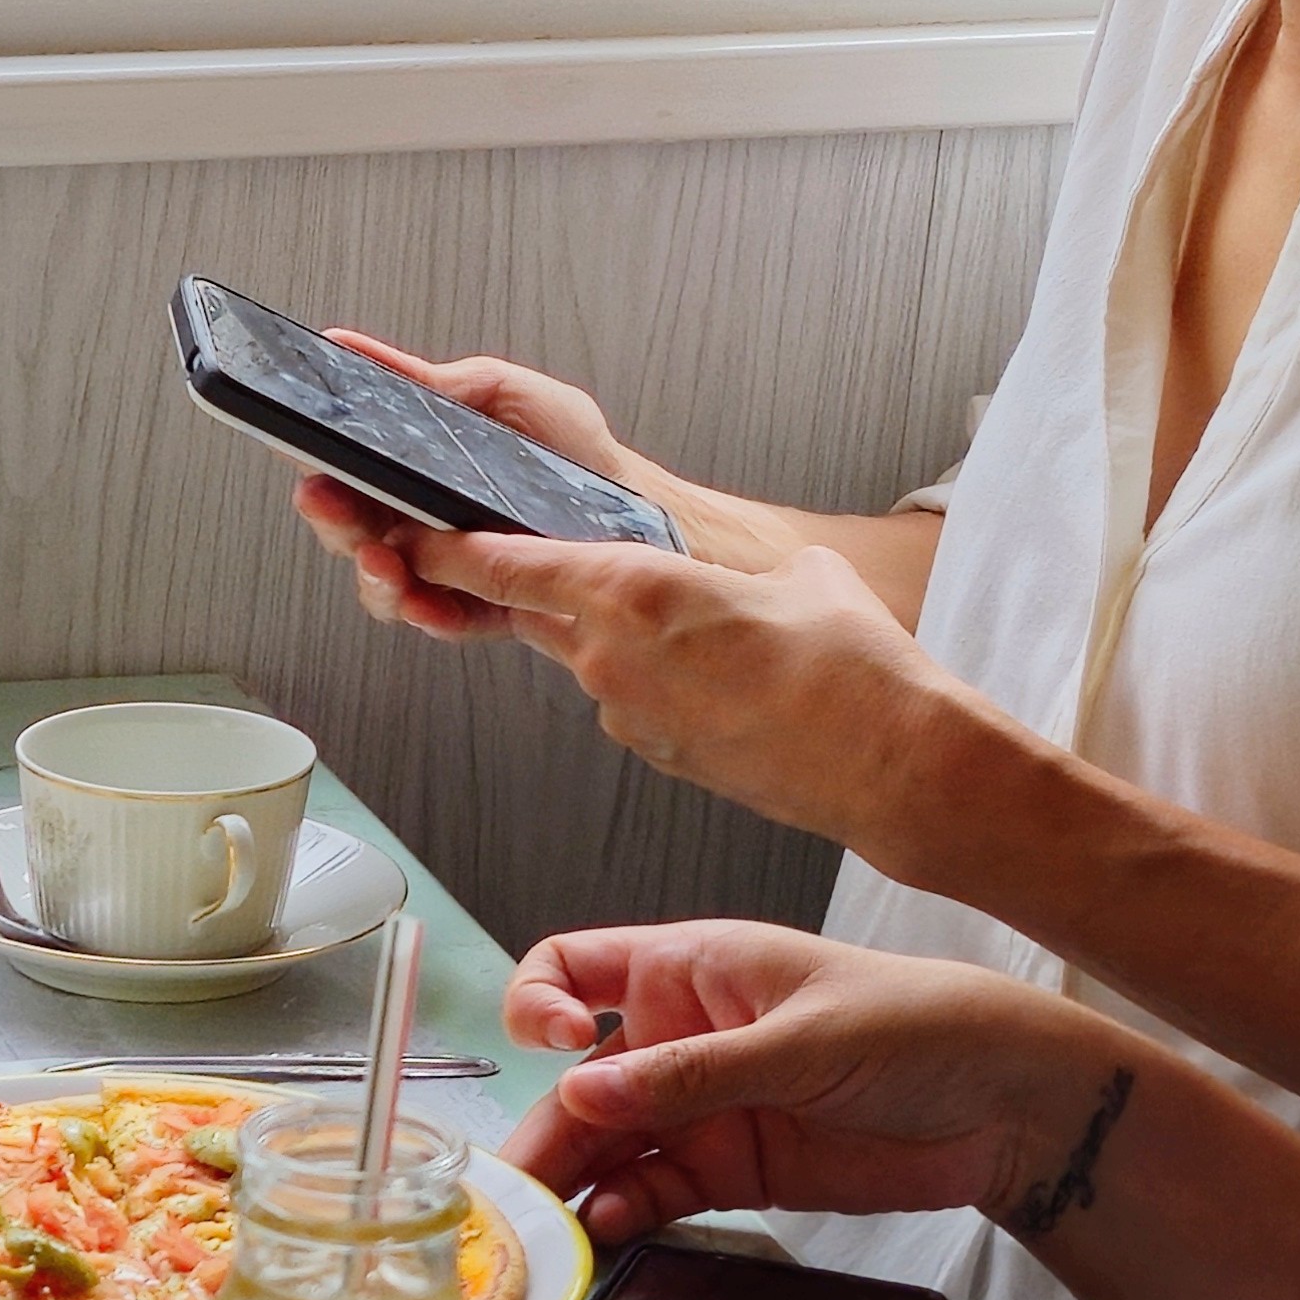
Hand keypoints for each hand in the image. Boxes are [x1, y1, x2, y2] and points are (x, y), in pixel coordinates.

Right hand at [290, 335, 678, 646]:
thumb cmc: (572, 449)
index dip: (320, 471)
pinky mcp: (483, 607)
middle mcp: (421, 523)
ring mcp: (449, 568)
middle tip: (331, 504)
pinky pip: (441, 619)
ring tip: (382, 559)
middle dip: (332, 521)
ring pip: (383, 583)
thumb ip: (427, 382)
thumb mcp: (498, 393)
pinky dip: (428, 613)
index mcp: (415, 470)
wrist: (638, 505)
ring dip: (373, 575)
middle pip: (351, 531)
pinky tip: (425, 601)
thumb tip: (349, 345)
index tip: (310, 463)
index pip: (347, 474)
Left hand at [401, 526, 963, 849]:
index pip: (502, 564)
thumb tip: (736, 581)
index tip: (408, 535)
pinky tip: (719, 684)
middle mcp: (609, 656)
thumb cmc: (853, 665)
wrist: (891, 764)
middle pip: (540, 611)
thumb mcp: (796, 573)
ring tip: (706, 638)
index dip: (447, 548)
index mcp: (631, 590)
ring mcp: (626, 713)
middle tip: (575, 571)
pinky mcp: (654, 754)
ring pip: (591, 658)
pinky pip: (630, 701)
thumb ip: (734, 566)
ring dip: (620, 642)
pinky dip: (654, 685)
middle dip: (540, 590)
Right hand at [503, 918, 1116, 1246]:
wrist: (1007, 1106)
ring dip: (573, 1184)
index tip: (560, 1044)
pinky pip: (655, 1194)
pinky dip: (625, 1215)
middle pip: (579, 1082)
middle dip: (545, 1129)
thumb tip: (581, 1093)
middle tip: (512, 1190)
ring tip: (545, 1229)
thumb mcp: (800, 1040)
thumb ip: (692, 1073)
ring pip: (608, 1147)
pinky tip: (608, 1233)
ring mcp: (701, 1109)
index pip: (572, 968)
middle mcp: (678, 1038)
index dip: (542, 1003)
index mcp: (687, 971)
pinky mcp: (732, 1172)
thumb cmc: (916, 1026)